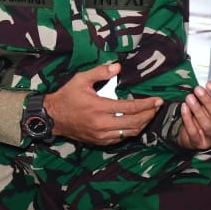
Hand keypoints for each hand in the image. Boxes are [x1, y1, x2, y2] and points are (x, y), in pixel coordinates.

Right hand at [43, 63, 161, 147]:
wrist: (52, 117)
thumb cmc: (67, 96)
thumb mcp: (81, 79)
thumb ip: (100, 72)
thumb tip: (118, 67)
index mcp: (99, 108)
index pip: (130, 108)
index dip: (147, 104)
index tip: (157, 100)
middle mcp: (102, 124)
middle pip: (134, 122)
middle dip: (149, 114)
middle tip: (157, 107)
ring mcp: (101, 135)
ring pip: (130, 133)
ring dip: (143, 124)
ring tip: (149, 114)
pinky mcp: (99, 141)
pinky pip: (121, 138)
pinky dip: (131, 131)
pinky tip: (135, 123)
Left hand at [176, 71, 210, 150]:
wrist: (198, 134)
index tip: (209, 84)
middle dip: (208, 102)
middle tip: (197, 89)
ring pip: (206, 125)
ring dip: (197, 110)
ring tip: (189, 97)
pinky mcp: (200, 143)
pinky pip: (194, 132)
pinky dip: (188, 119)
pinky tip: (184, 107)